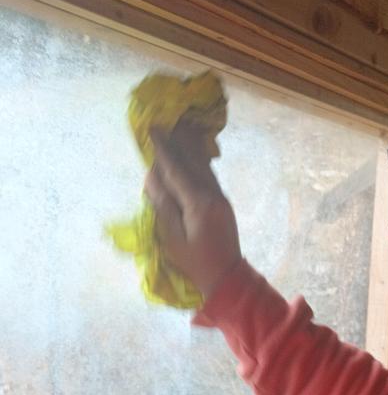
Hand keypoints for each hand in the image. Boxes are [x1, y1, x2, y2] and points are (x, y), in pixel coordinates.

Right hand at [144, 124, 241, 300]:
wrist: (227, 277)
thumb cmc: (195, 262)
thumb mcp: (172, 238)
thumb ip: (163, 205)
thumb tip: (153, 176)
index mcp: (198, 203)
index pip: (177, 169)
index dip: (164, 148)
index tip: (153, 128)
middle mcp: (212, 194)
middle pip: (193, 160)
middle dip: (179, 139)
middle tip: (169, 117)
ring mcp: (220, 197)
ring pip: (203, 165)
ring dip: (190, 146)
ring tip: (181, 126)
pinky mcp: (222, 202)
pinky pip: (208, 174)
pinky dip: (198, 160)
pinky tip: (194, 152)